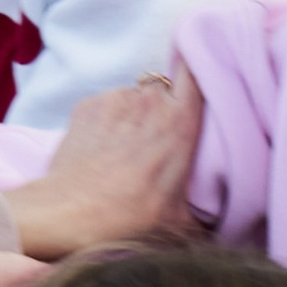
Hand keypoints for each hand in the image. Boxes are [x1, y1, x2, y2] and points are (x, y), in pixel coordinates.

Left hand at [7, 72, 203, 262]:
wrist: (75, 212)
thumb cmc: (132, 216)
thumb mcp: (183, 217)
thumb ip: (203, 204)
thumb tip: (212, 218)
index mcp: (180, 122)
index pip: (195, 72)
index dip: (197, 68)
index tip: (198, 78)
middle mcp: (150, 101)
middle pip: (163, 87)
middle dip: (163, 105)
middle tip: (157, 137)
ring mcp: (116, 98)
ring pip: (133, 97)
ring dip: (134, 115)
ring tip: (126, 150)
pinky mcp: (88, 104)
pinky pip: (107, 104)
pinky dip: (108, 120)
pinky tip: (104, 149)